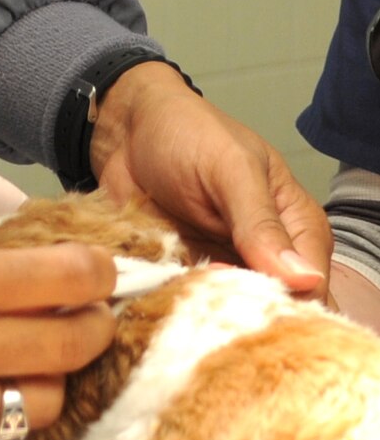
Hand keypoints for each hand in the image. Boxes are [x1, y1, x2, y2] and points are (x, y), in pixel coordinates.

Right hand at [0, 220, 116, 439]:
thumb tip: (23, 277)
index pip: (58, 282)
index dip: (94, 273)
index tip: (103, 268)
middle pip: (65, 348)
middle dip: (91, 326)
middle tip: (92, 312)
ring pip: (39, 403)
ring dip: (52, 377)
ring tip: (45, 355)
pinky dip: (4, 409)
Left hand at [90, 62, 331, 294]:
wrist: (126, 126)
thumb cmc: (188, 132)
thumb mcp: (230, 168)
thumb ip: (261, 222)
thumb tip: (304, 279)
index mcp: (295, 223)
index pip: (312, 283)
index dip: (293, 302)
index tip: (257, 303)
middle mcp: (265, 252)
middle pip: (274, 307)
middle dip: (247, 312)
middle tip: (212, 296)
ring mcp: (223, 264)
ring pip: (230, 312)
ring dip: (209, 310)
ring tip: (184, 290)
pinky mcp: (186, 271)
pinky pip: (189, 303)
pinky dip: (178, 304)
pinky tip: (163, 294)